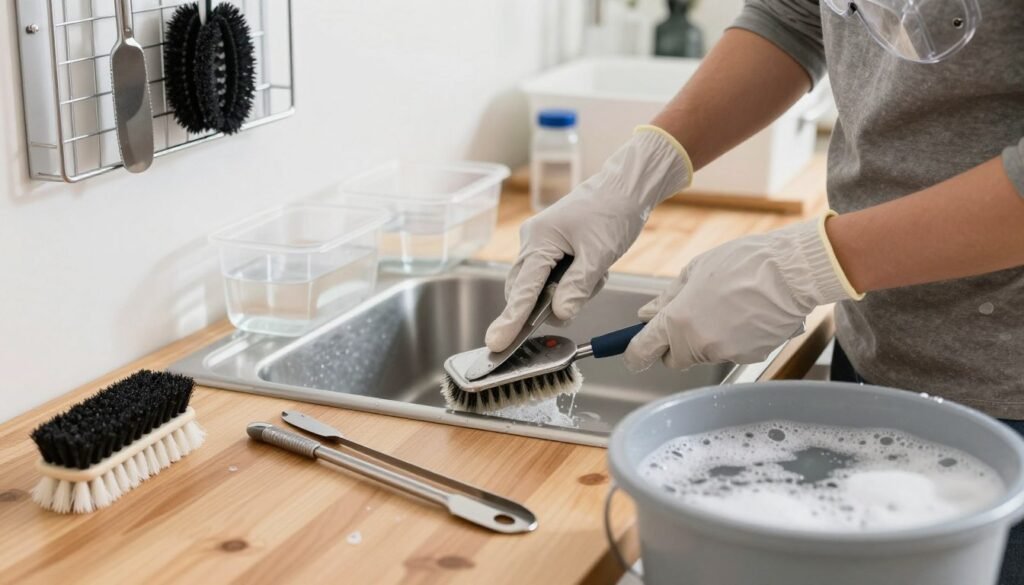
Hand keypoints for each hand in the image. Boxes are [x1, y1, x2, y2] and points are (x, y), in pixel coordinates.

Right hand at [485, 126, 692, 351]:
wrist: (624, 188)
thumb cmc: (612, 212)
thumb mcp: (599, 255)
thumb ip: (577, 287)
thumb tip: (559, 314)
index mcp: (539, 240)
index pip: (522, 289)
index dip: (511, 319)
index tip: (497, 342)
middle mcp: (532, 241)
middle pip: (526, 290)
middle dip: (549, 303)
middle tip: (579, 298)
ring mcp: (539, 244)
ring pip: (541, 287)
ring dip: (567, 292)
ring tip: (596, 274)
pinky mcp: (550, 247)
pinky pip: (551, 277)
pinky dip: (572, 283)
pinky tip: (593, 270)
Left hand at [623, 214, 862, 371]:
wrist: (792, 273)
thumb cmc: (743, 263)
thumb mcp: (694, 272)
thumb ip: (667, 299)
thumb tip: (646, 315)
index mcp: (678, 322)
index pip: (643, 351)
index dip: (634, 353)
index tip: (632, 352)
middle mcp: (698, 345)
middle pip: (674, 359)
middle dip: (674, 344)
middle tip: (688, 316)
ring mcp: (724, 354)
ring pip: (702, 355)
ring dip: (705, 338)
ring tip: (725, 305)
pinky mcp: (748, 357)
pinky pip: (728, 351)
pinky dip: (731, 339)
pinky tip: (744, 314)